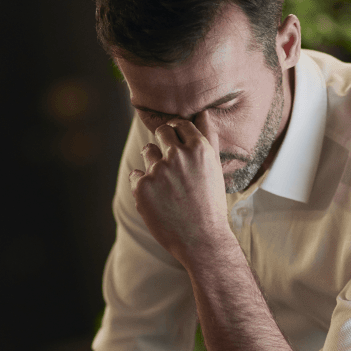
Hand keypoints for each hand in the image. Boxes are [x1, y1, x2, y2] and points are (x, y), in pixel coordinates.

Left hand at [129, 110, 232, 264]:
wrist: (201, 239)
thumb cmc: (211, 204)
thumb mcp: (215, 169)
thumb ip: (208, 137)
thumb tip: (203, 111)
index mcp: (199, 149)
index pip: (180, 124)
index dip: (177, 133)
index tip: (177, 143)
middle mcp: (178, 155)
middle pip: (161, 132)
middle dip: (164, 143)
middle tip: (171, 164)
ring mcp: (157, 170)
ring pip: (148, 152)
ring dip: (154, 165)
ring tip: (168, 187)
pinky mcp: (141, 186)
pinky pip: (136, 175)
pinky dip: (143, 186)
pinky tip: (158, 200)